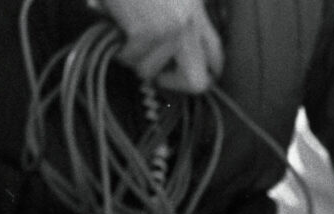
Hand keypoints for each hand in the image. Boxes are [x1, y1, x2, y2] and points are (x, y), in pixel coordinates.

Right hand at [100, 0, 223, 92]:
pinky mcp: (146, 32)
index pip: (215, 56)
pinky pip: (130, 59)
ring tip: (128, 31)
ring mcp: (170, 30)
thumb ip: (182, 17)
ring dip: (134, 57)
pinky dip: (118, 46)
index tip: (189, 75)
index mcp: (197, 11)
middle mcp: (190, 24)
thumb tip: (178, 56)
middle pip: (197, 83)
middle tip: (157, 72)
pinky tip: (118, 25)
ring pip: (151, 72)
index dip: (206, 73)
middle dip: (174, 83)